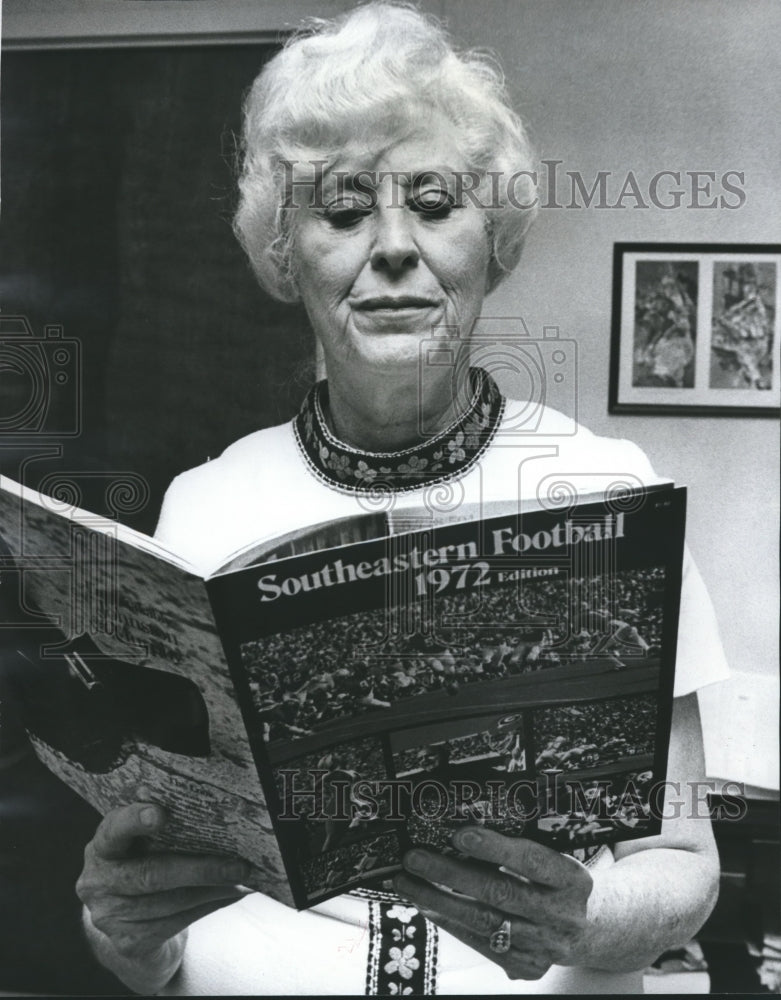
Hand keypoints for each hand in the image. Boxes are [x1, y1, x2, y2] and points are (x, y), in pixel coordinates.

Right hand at [77, 800, 249, 989]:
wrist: (127, 919)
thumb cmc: (144, 864)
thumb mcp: (144, 842)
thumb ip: (164, 829)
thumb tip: (215, 818)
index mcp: (103, 846)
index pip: (115, 829)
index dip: (135, 820)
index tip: (160, 814)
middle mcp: (98, 881)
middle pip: (151, 874)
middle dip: (199, 870)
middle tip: (237, 865)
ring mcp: (109, 916)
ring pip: (169, 902)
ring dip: (212, 891)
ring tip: (241, 880)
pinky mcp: (128, 942)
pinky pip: (174, 924)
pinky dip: (207, 907)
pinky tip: (229, 895)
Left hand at [394, 827, 592, 980]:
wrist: (593, 927)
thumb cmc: (562, 880)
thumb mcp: (558, 855)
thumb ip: (521, 842)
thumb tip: (464, 819)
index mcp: (573, 879)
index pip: (532, 861)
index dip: (495, 848)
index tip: (459, 834)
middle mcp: (562, 916)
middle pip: (500, 894)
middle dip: (450, 875)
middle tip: (415, 858)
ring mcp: (545, 945)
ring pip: (484, 923)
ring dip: (439, 901)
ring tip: (408, 881)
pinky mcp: (528, 966)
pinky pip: (482, 945)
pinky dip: (451, 923)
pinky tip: (428, 905)